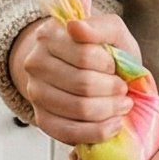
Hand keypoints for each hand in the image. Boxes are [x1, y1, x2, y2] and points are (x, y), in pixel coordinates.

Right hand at [13, 14, 138, 147]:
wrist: (89, 72)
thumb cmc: (103, 51)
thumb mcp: (111, 31)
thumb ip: (99, 27)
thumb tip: (76, 27)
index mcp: (49, 35)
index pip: (85, 56)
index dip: (109, 65)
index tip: (115, 66)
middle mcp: (35, 64)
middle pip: (82, 84)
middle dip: (113, 90)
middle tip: (123, 89)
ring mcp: (35, 93)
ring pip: (79, 109)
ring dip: (110, 110)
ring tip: (121, 104)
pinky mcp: (42, 120)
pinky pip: (70, 132)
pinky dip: (98, 131)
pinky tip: (113, 123)